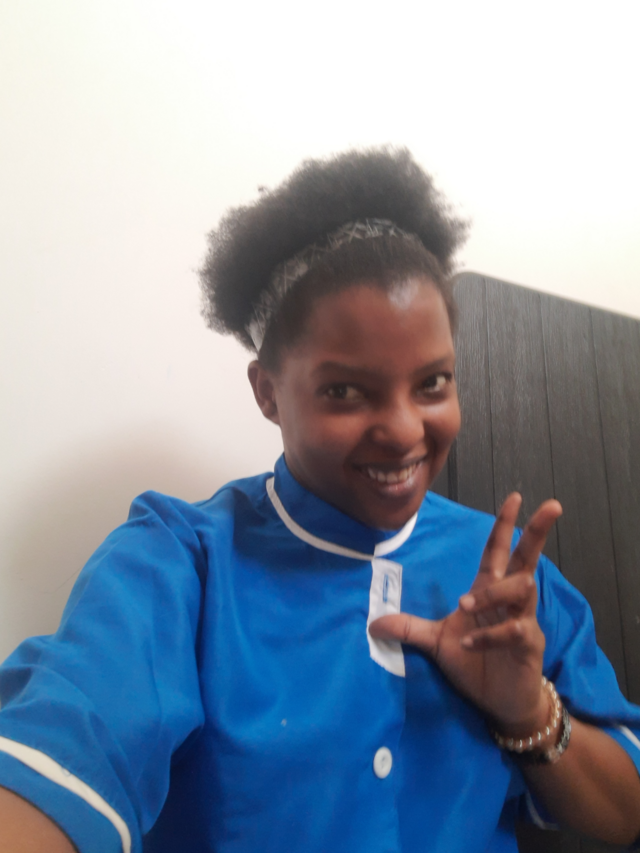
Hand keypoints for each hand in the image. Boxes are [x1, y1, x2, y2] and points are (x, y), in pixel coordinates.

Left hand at [369, 493, 562, 733]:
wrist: (501, 702)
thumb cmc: (476, 663)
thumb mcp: (437, 642)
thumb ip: (409, 628)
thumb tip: (373, 622)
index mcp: (488, 591)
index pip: (499, 551)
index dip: (505, 525)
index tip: (516, 497)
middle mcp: (508, 600)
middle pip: (526, 559)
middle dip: (537, 532)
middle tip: (550, 506)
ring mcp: (523, 621)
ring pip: (520, 589)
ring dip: (492, 594)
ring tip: (465, 604)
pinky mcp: (529, 645)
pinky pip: (515, 630)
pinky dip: (491, 633)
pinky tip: (471, 642)